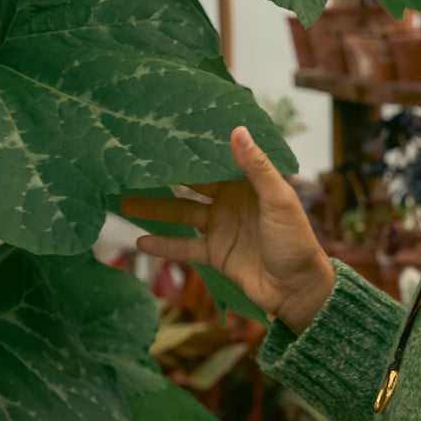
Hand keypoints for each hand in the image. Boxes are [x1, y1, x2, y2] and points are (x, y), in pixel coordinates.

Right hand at [121, 126, 331, 317]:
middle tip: (133, 165)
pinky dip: (163, 244)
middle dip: (166, 176)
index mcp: (249, 182)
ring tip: (122, 200)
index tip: (166, 137)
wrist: (298, 289)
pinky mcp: (215, 253)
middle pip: (192, 185)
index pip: (216, 160)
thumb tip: (237, 130)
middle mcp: (231, 200)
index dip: (194, 150)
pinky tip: (139, 240)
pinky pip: (184, 246)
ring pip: (181, 213)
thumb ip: (256, 167)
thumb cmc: (295, 240)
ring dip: (155, 207)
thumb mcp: (278, 200)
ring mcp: (221, 227)